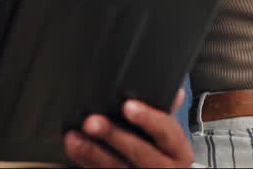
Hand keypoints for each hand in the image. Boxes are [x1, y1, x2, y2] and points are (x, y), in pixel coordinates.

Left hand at [64, 89, 192, 167]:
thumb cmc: (162, 155)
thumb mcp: (168, 136)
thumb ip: (163, 114)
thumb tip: (173, 92)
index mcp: (177, 151)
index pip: (167, 132)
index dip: (149, 118)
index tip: (128, 106)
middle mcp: (163, 168)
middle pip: (139, 152)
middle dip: (114, 136)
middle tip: (93, 122)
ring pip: (116, 168)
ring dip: (92, 152)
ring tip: (75, 137)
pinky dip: (86, 162)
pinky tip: (76, 150)